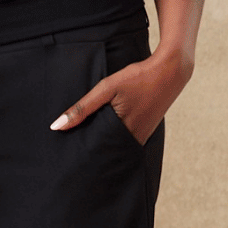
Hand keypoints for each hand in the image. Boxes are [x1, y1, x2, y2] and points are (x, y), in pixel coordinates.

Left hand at [51, 51, 192, 144]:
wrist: (170, 72)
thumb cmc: (138, 77)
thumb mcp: (107, 88)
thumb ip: (82, 108)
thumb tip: (57, 126)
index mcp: (122, 131)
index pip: (95, 151)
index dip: (81, 153)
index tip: (66, 155)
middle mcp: (133, 139)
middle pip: (105, 152)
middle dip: (90, 152)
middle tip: (71, 153)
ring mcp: (141, 137)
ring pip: (115, 147)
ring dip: (102, 145)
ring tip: (83, 145)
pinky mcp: (146, 132)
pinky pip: (125, 140)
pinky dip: (114, 138)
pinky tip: (104, 133)